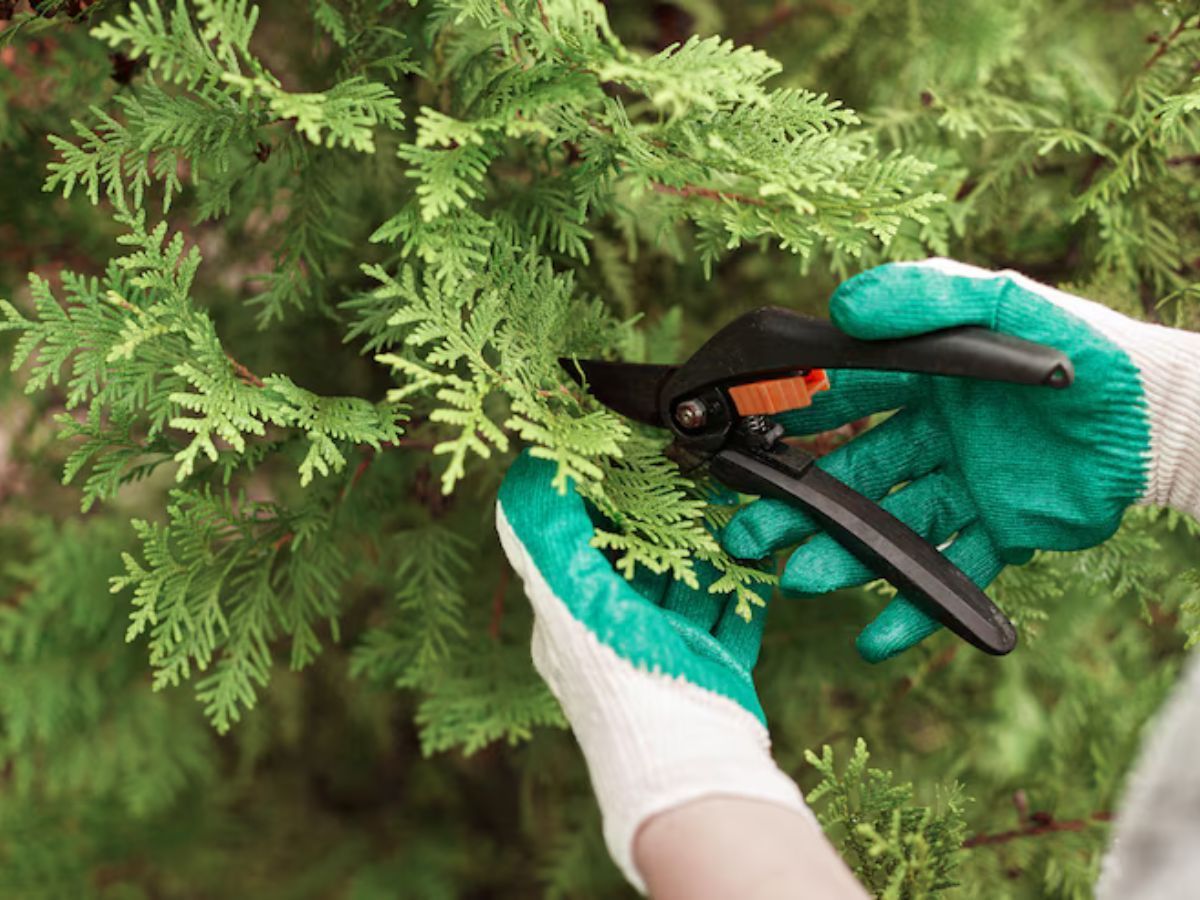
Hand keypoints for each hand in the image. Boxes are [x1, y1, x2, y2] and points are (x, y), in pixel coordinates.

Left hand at [496, 452, 808, 889]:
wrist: (687, 765)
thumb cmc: (619, 681)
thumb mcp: (570, 598)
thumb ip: (546, 536)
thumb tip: (528, 470)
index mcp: (572, 616)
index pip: (582, 543)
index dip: (602, 502)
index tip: (629, 461)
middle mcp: (616, 633)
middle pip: (641, 562)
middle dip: (664, 521)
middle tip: (691, 477)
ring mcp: (667, 654)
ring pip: (688, 586)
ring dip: (708, 548)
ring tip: (729, 508)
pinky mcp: (713, 673)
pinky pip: (731, 618)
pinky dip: (744, 587)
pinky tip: (758, 559)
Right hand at [722, 259, 1199, 661]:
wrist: (1159, 418)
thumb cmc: (1082, 350)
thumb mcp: (1003, 303)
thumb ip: (927, 293)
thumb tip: (844, 307)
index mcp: (923, 381)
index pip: (843, 399)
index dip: (793, 418)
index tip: (745, 438)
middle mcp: (932, 436)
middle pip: (851, 475)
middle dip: (799, 505)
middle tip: (750, 534)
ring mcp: (962, 489)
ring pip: (889, 528)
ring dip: (845, 556)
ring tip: (802, 582)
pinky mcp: (999, 535)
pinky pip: (950, 574)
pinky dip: (915, 609)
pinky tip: (874, 639)